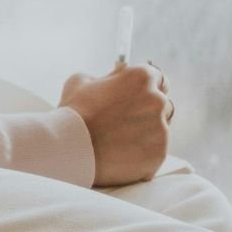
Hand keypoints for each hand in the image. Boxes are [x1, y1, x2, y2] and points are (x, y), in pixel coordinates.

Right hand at [60, 61, 173, 186]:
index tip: (134, 96)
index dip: (144, 88)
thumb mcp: (81, 81)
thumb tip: (114, 77)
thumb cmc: (72, 113)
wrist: (68, 148)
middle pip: (163, 103)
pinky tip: (120, 155)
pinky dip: (141, 154)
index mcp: (142, 78)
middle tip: (125, 120)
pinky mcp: (159, 153)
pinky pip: (155, 151)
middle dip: (147, 110)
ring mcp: (161, 128)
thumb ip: (104, 77)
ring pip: (160, 129)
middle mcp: (157, 100)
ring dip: (146, 132)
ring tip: (119, 140)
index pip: (158, 78)